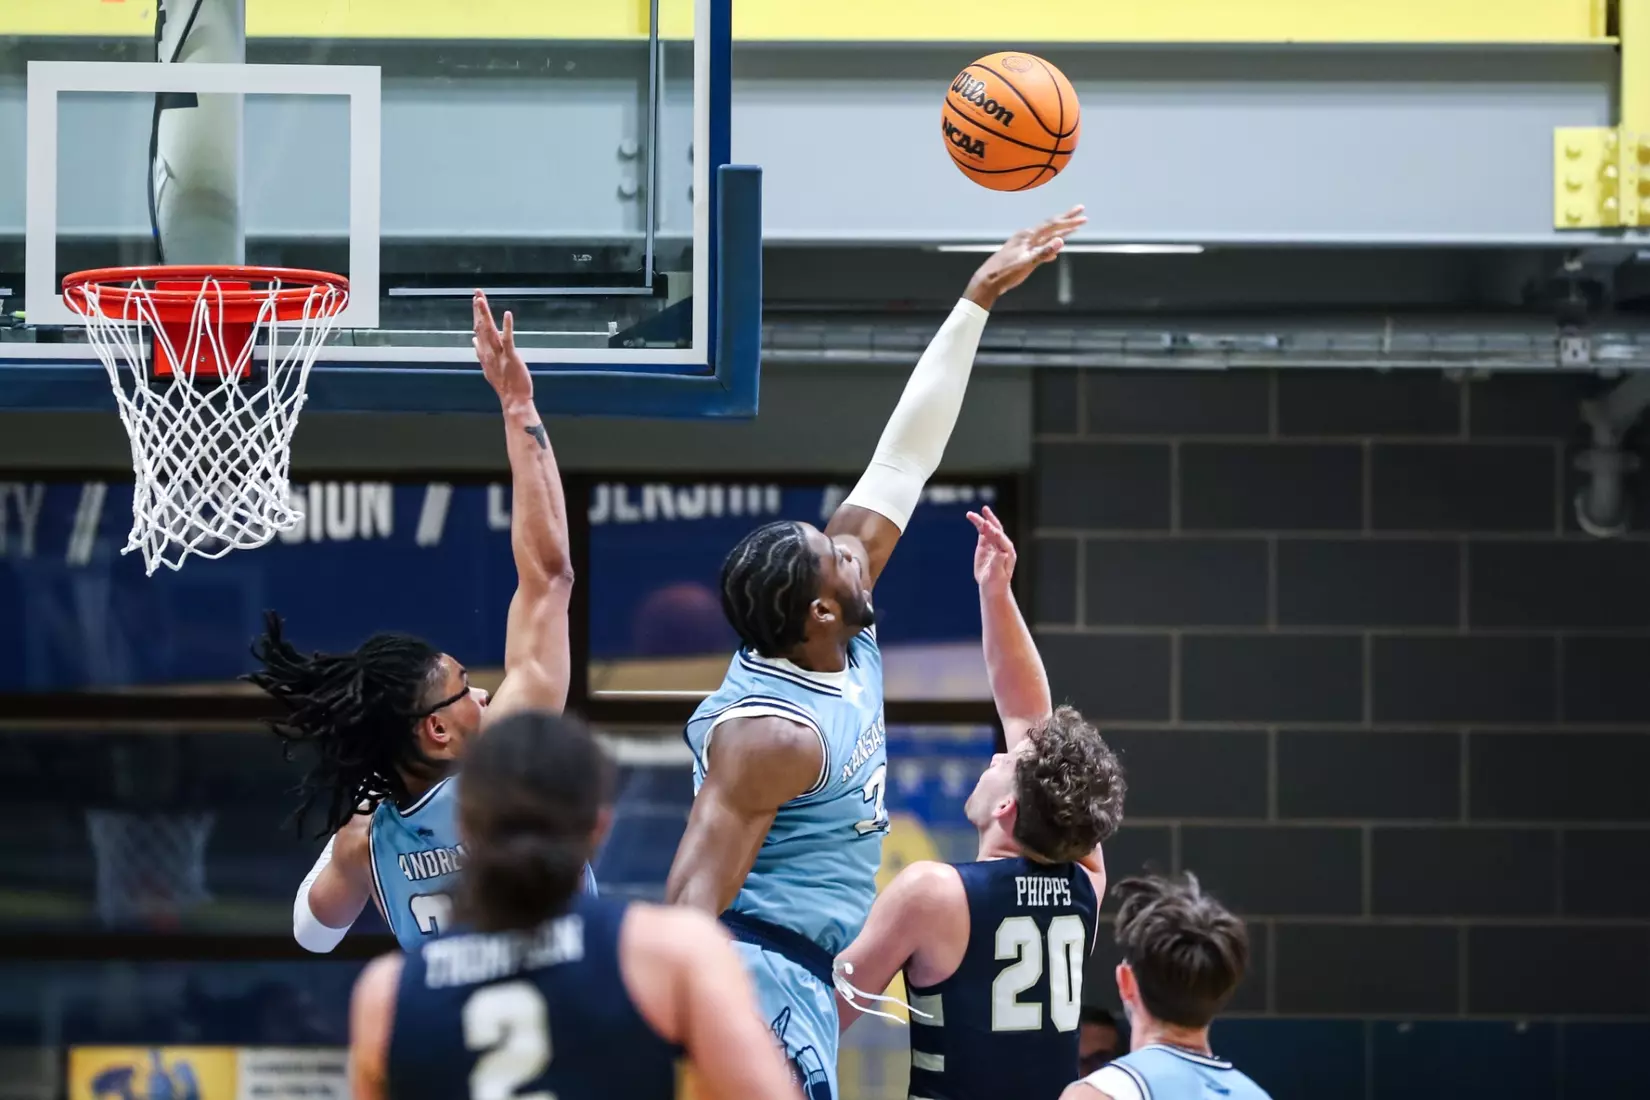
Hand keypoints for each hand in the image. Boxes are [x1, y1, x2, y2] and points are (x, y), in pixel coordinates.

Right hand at [473, 291, 532, 408]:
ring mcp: (498, 354)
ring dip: (485, 314)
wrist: (513, 399)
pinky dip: (507, 326)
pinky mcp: (510, 356)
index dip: (476, 314)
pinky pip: (508, 339)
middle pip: (481, 327)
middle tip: (477, 292)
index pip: (478, 330)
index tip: (475, 300)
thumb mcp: (489, 366)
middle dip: (478, 309)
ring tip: (480, 299)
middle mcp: (488, 352)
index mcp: (484, 353)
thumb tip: (473, 340)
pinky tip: (507, 314)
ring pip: (489, 330)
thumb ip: (481, 352)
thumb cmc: (504, 383)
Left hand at [963, 205, 1086, 309]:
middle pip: (1050, 225)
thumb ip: (1043, 252)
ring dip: (1060, 231)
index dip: (1068, 221)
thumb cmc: (1005, 273)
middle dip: (1067, 219)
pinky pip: (1041, 246)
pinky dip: (1051, 245)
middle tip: (1081, 210)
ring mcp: (1024, 244)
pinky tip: (1055, 250)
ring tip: (1073, 227)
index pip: (1052, 225)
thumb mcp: (1026, 263)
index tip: (1083, 218)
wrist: (987, 281)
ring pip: (1047, 235)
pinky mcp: (1022, 253)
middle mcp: (1026, 237)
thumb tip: (1061, 241)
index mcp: (1027, 236)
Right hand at [967, 505, 1015, 592]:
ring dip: (981, 520)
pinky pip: (982, 532)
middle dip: (991, 520)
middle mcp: (1002, 545)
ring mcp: (994, 544)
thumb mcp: (997, 575)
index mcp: (1008, 552)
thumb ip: (999, 563)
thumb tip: (1002, 553)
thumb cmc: (997, 583)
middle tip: (984, 511)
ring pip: (988, 529)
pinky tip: (972, 517)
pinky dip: (977, 524)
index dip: (995, 532)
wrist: (993, 587)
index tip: (987, 525)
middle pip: (997, 530)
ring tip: (971, 514)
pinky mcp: (986, 544)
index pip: (1002, 539)